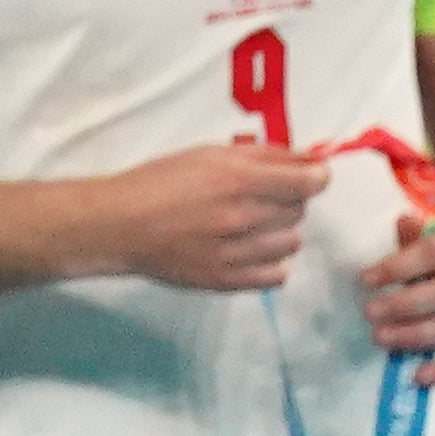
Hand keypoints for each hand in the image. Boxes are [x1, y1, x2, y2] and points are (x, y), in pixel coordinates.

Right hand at [105, 139, 328, 292]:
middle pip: (299, 211)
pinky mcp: (228, 280)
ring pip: (292, 243)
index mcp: (236, 180)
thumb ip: (264, 156)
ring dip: (279, 232)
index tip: (311, 177)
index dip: (315, 178)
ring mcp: (235, 253)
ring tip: (248, 224)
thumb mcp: (209, 155)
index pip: (307, 183)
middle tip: (258, 197)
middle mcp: (240, 217)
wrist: (119, 224)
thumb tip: (312, 158)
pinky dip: (271, 262)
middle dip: (287, 201)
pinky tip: (249, 250)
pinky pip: (278, 275)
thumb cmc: (160, 183)